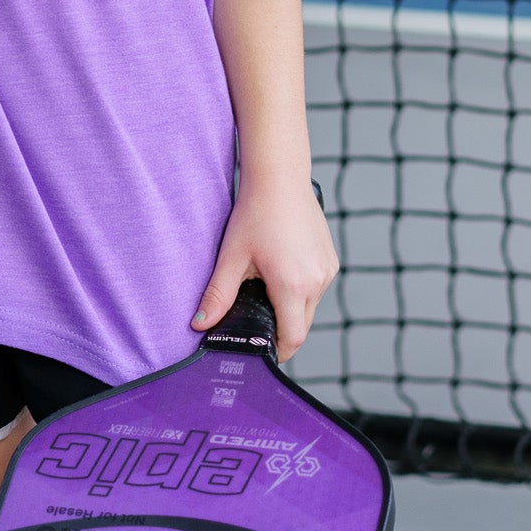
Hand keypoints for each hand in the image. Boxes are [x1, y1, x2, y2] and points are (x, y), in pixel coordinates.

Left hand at [191, 179, 338, 361]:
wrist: (280, 177)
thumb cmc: (256, 213)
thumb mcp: (232, 256)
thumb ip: (217, 295)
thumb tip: (199, 324)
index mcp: (293, 286)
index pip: (292, 338)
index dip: (277, 351)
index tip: (262, 352)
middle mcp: (317, 281)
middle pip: (302, 326)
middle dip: (281, 331)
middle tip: (257, 324)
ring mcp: (327, 269)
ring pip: (310, 307)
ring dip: (291, 309)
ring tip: (266, 291)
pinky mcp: (331, 259)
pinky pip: (317, 288)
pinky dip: (301, 291)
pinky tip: (281, 274)